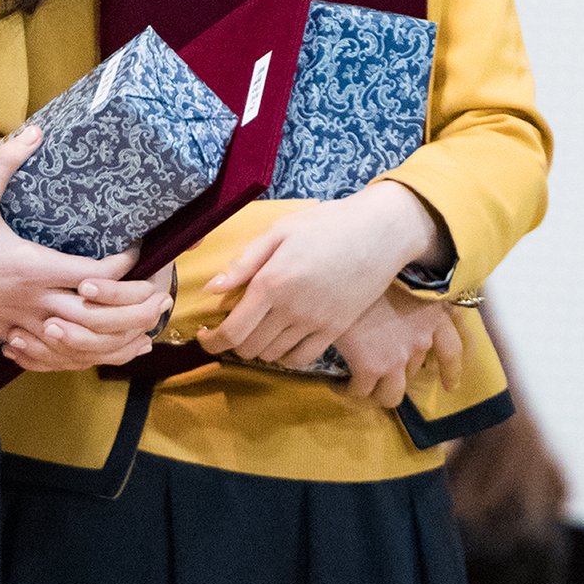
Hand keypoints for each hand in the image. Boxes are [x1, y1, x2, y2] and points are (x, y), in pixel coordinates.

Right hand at [0, 127, 171, 370]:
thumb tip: (35, 130)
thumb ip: (7, 163)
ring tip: (142, 330)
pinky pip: (53, 356)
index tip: (138, 246)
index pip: (99, 274)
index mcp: (31, 267)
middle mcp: (32, 301)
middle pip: (100, 317)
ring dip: (115, 339)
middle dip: (135, 308)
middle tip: (159, 293)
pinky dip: (79, 353)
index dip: (128, 264)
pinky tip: (95, 347)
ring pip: (81, 345)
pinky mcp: (7, 334)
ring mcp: (20, 323)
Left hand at [198, 183, 448, 368]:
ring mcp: (316, 323)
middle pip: (249, 348)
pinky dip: (285, 356)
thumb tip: (211, 289)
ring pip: (272, 356)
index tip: (204, 338)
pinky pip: (301, 359)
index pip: (232, 331)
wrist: (379, 233)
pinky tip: (282, 340)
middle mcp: (291, 309)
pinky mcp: (335, 330)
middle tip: (231, 328)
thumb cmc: (325, 224)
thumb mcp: (279, 231)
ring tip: (257, 329)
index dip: (212, 342)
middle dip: (232, 343)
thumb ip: (244, 263)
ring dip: (258, 348)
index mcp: (272, 283)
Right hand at [332, 286, 463, 406]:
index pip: (452, 350)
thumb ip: (410, 299)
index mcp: (432, 315)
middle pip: (413, 371)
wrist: (340, 274)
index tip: (449, 385)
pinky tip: (337, 384)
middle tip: (376, 366)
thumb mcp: (399, 278)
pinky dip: (349, 391)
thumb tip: (406, 312)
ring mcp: (398, 356)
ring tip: (357, 385)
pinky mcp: (372, 367)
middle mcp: (420, 339)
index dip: (451, 371)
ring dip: (375, 392)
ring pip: (391, 394)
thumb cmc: (366, 268)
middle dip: (397, 372)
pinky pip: (361, 392)